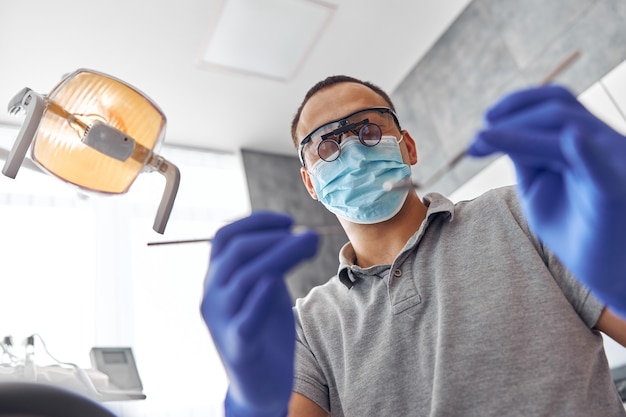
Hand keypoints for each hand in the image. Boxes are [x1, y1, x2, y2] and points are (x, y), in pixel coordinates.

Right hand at [200, 211, 318, 416]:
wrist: (258, 386)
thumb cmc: (263, 332)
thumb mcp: (262, 290)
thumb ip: (268, 264)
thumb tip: (295, 233)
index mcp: (216, 279)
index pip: (224, 236)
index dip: (256, 222)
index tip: (289, 221)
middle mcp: (212, 296)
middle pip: (237, 252)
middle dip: (276, 237)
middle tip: (308, 236)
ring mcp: (222, 322)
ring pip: (245, 278)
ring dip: (281, 255)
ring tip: (309, 247)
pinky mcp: (238, 347)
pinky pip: (245, 318)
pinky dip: (261, 298)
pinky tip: (277, 282)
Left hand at [468, 85, 625, 316]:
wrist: (606, 273)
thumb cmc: (574, 228)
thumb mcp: (539, 186)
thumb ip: (524, 155)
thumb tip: (494, 129)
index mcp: (590, 140)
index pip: (555, 104)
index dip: (515, 106)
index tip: (480, 129)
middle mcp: (606, 143)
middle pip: (557, 109)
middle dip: (510, 119)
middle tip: (475, 142)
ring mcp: (614, 164)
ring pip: (567, 128)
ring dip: (518, 132)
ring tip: (484, 140)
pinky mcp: (615, 193)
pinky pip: (602, 169)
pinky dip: (586, 151)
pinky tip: (571, 139)